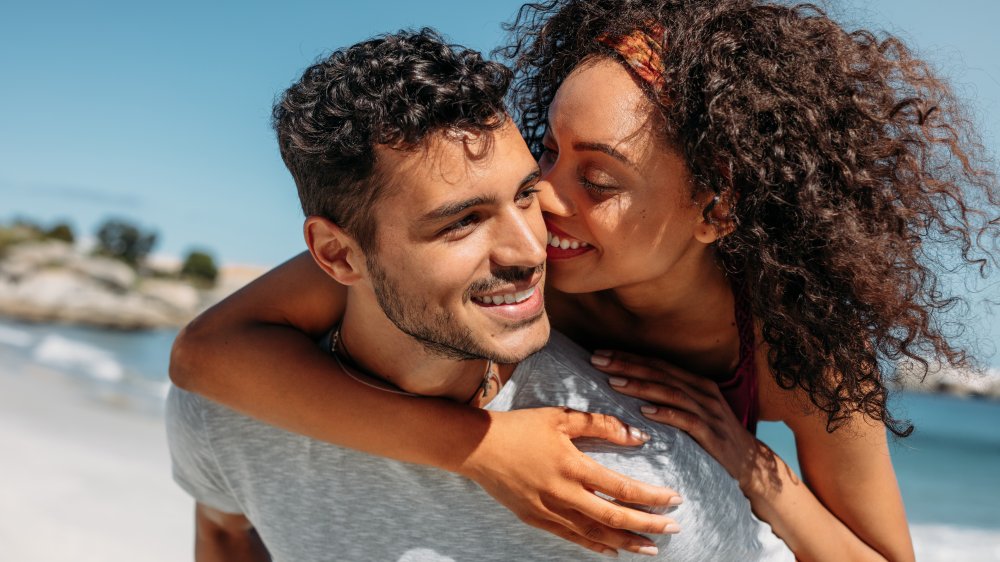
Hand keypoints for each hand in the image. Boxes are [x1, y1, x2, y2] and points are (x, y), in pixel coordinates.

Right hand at [459, 407, 681, 557]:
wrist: (476, 447)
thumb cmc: (521, 427)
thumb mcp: (562, 417)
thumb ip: (602, 425)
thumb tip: (639, 436)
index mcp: (572, 465)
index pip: (622, 487)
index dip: (652, 497)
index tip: (675, 499)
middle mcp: (562, 493)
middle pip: (613, 517)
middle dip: (648, 525)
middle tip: (674, 530)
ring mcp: (547, 510)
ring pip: (594, 534)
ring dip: (625, 542)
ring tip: (651, 548)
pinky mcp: (534, 518)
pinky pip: (570, 537)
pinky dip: (595, 546)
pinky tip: (613, 550)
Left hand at [590, 350, 764, 492]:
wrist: (750, 464)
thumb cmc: (713, 437)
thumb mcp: (693, 412)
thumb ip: (669, 398)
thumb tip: (630, 389)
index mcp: (696, 383)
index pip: (657, 364)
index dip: (628, 357)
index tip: (600, 352)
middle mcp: (703, 392)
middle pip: (660, 372)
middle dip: (626, 364)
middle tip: (597, 360)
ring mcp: (709, 411)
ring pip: (670, 392)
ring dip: (640, 386)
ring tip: (614, 382)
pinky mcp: (712, 433)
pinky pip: (686, 420)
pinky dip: (665, 413)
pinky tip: (645, 412)